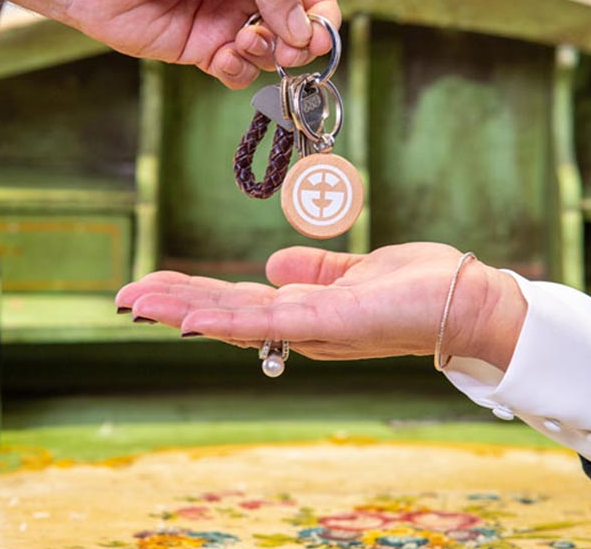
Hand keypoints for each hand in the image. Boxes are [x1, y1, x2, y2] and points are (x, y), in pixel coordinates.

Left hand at [0, 0, 339, 87]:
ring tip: (242, 42)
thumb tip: (305, 27)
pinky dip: (238, 71)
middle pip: (294, 20)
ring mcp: (224, 17)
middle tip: (292, 49)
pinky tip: (221, 58)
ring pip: (269, 50)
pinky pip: (238, 71)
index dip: (321, 7)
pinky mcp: (203, 48)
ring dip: (266, 54)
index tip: (323, 33)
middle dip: (297, 38)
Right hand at [115, 243, 527, 370]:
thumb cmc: (416, 287)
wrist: (466, 301)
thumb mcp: (353, 273)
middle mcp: (301, 326)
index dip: (194, 295)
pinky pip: (273, 321)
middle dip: (174, 304)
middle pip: (226, 313)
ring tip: (138, 304)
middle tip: (124, 296)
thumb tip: (272, 264)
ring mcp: (314, 328)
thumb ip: (314, 271)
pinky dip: (229, 320)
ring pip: (237, 319)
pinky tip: (194, 317)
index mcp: (304, 311)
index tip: (153, 285)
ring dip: (185, 311)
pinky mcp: (333, 321)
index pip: (238, 302)